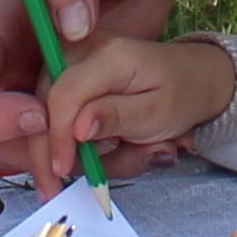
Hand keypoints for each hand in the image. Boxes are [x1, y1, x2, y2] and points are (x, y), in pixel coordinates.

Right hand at [0, 0, 180, 187]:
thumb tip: (69, 26)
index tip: (38, 116)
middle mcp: (14, 59)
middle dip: (25, 149)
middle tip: (74, 158)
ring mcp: (47, 81)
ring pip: (28, 143)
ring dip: (58, 160)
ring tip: (107, 155)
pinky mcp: (83, 94)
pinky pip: (73, 139)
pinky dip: (94, 153)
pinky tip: (130, 146)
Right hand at [36, 28, 236, 171]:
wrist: (193, 78)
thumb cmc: (181, 94)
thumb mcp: (158, 112)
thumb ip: (117, 117)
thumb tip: (77, 129)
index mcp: (108, 55)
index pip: (64, 96)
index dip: (57, 138)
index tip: (62, 171)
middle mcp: (81, 51)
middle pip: (43, 107)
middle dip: (56, 152)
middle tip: (76, 184)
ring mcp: (71, 63)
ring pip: (47, 118)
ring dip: (80, 152)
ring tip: (128, 156)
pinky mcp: (69, 80)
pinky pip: (59, 119)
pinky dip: (81, 145)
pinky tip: (114, 150)